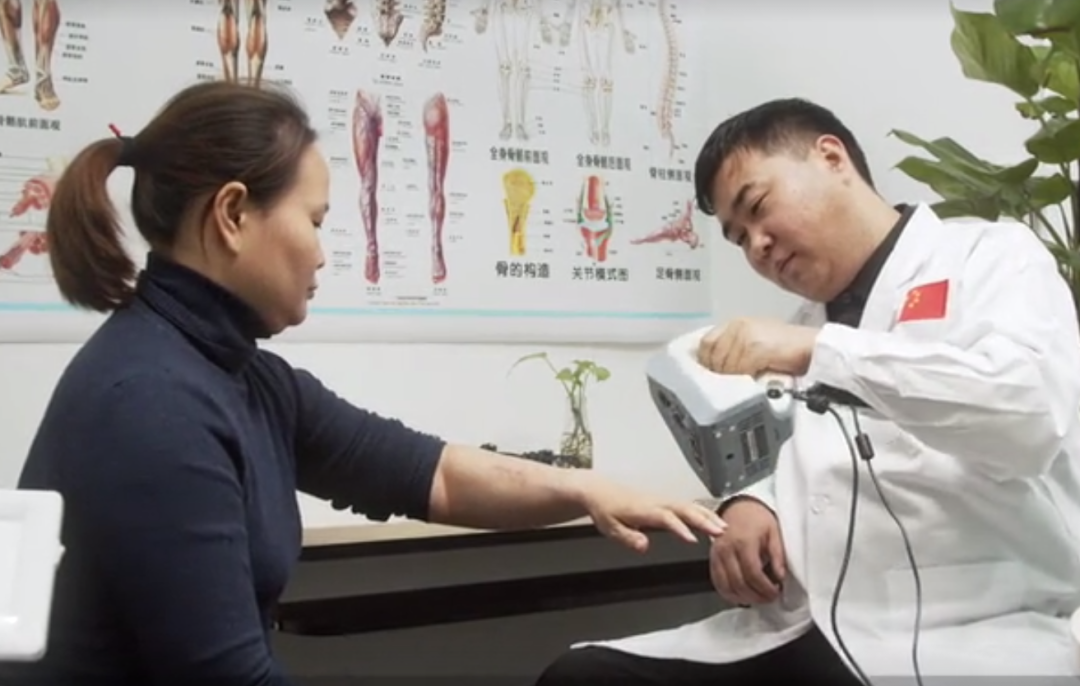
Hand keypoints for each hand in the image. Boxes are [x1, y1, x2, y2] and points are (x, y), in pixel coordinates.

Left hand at [578, 476, 725, 552]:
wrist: (599, 490)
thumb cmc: (605, 509)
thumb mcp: (610, 528)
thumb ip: (628, 538)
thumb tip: (644, 547)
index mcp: (643, 509)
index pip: (665, 518)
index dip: (679, 528)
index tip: (693, 539)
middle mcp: (656, 502)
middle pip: (684, 509)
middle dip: (703, 520)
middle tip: (720, 532)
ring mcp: (661, 500)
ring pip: (688, 506)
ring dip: (707, 516)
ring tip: (724, 528)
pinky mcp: (664, 501)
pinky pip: (686, 506)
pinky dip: (702, 512)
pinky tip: (713, 521)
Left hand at [698, 317, 816, 377]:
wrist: (813, 347)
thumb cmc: (789, 347)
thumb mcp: (756, 340)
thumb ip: (734, 348)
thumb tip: (715, 367)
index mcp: (736, 323)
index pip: (706, 343)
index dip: (705, 361)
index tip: (707, 374)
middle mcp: (738, 326)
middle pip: (712, 356)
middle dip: (717, 372)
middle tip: (726, 383)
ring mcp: (746, 336)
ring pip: (724, 365)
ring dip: (730, 378)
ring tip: (742, 382)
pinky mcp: (755, 348)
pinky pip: (739, 369)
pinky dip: (743, 378)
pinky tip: (752, 380)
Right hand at [709, 498, 785, 604]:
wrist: (740, 507)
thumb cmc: (757, 518)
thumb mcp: (774, 532)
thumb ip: (778, 555)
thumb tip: (780, 576)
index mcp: (743, 542)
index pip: (753, 574)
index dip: (765, 588)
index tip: (776, 592)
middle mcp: (727, 549)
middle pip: (739, 583)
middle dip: (756, 596)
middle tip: (769, 598)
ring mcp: (717, 555)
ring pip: (727, 586)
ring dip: (743, 598)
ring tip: (758, 599)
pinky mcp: (712, 559)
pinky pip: (717, 582)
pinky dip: (729, 593)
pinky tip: (741, 596)